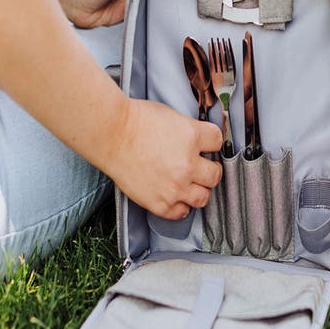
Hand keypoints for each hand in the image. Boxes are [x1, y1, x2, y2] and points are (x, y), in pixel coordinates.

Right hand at [106, 99, 222, 219]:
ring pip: (203, 197)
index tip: (208, 146)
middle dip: (210, 170)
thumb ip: (189, 130)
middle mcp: (188, 164)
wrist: (111, 135)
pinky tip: (176, 197)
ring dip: (199, 190)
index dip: (212, 143)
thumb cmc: (134, 121)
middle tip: (202, 168)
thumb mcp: (171, 116)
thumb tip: (198, 140)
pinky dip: (180, 206)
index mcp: (192, 138)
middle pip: (215, 175)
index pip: (218, 142)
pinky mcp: (159, 202)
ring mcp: (175, 186)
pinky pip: (181, 212)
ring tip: (190, 184)